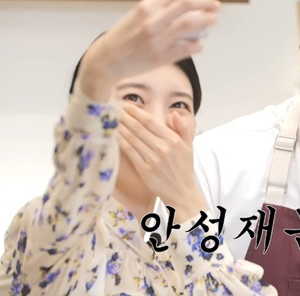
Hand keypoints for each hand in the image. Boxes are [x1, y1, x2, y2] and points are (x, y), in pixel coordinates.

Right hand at [78, 0, 220, 100]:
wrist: (109, 59)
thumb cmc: (122, 36)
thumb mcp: (136, 14)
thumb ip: (158, 6)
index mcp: (146, 7)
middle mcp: (153, 22)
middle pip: (187, 6)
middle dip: (205, 3)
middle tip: (215, 4)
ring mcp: (159, 39)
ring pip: (190, 26)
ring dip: (206, 21)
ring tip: (213, 19)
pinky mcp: (163, 56)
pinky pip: (187, 48)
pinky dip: (197, 44)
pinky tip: (199, 43)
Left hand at [117, 103, 206, 221]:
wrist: (182, 193)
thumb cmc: (184, 169)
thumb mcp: (189, 147)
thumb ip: (183, 128)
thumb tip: (175, 114)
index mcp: (174, 140)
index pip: (151, 122)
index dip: (136, 112)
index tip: (126, 105)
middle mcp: (163, 147)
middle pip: (139, 128)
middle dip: (124, 117)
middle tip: (113, 108)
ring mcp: (153, 159)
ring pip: (132, 139)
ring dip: (120, 127)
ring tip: (111, 119)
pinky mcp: (145, 170)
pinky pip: (130, 152)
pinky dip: (121, 142)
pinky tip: (113, 136)